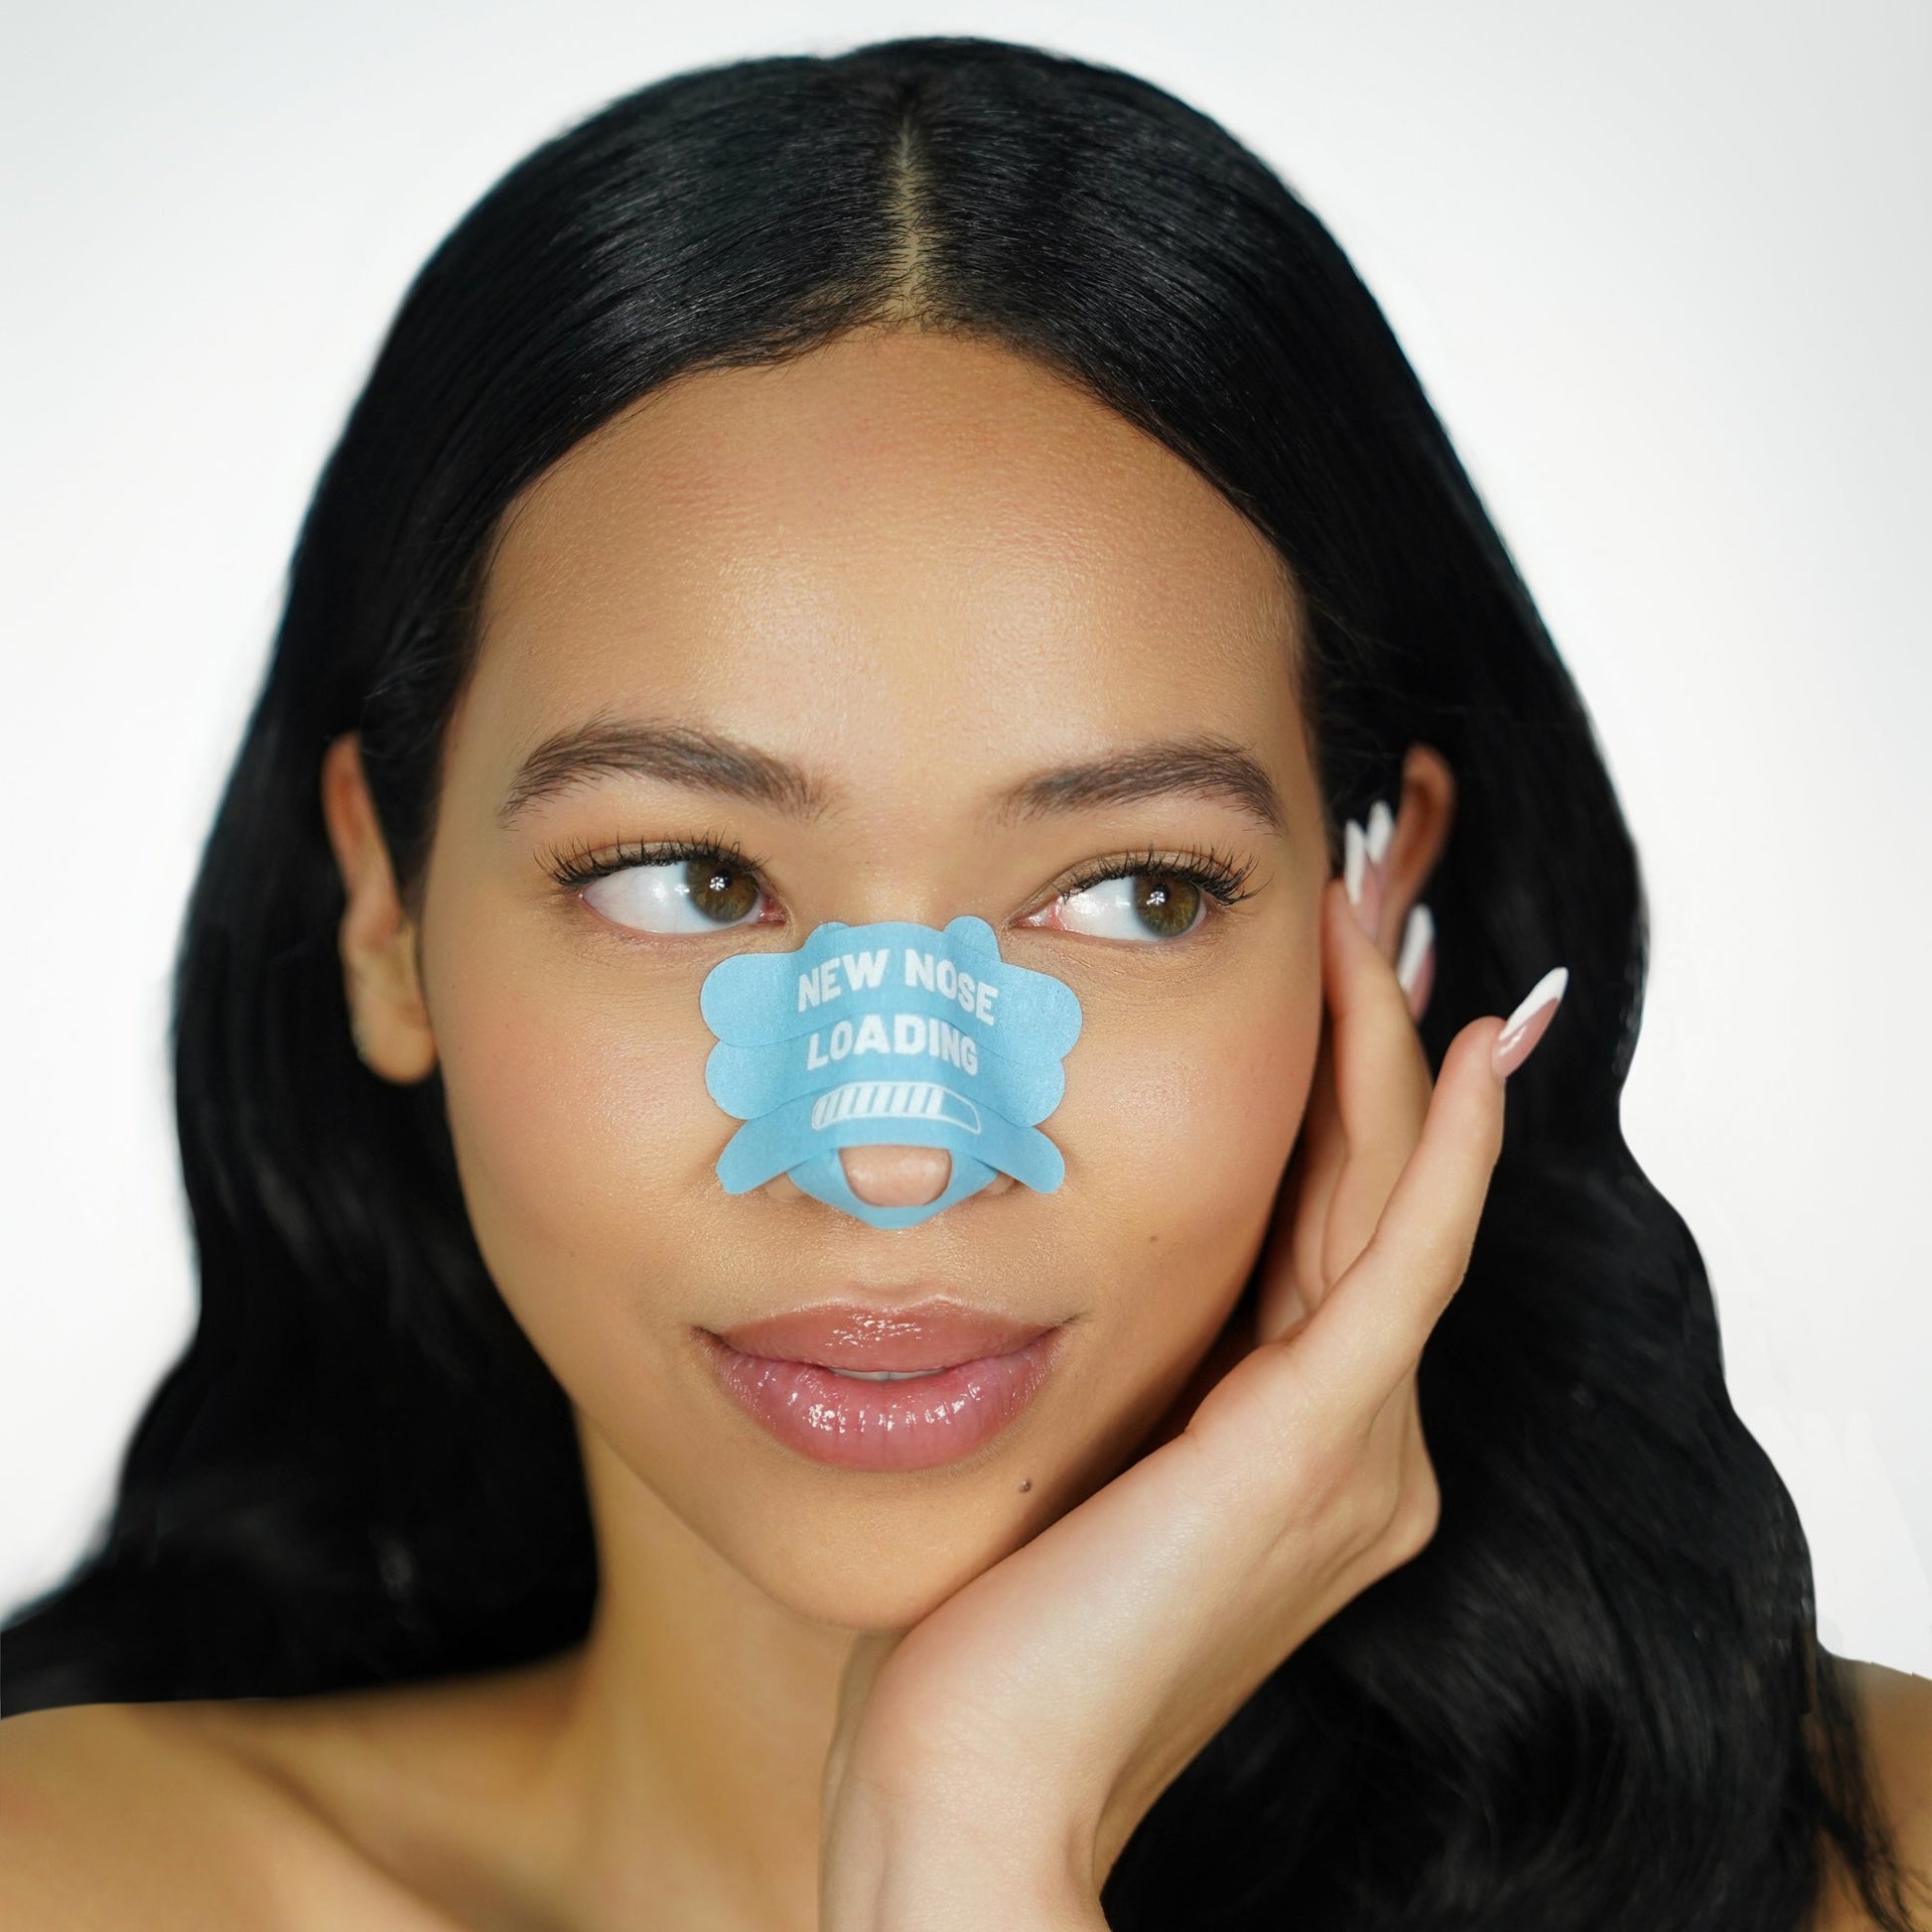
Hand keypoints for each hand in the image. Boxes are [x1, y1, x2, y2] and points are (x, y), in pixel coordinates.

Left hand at [820, 875, 1552, 1929]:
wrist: (974, 1783)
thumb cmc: (990, 1630)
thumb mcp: (1073, 1457)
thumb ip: (1120, 1364)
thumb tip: (1071, 1252)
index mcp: (1303, 1448)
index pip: (1332, 1234)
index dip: (1336, 1098)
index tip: (1311, 977)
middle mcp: (1359, 1446)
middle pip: (1376, 1196)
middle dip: (1370, 1042)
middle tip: (1352, 905)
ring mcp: (1354, 1451)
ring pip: (1392, 1203)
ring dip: (1390, 1052)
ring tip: (1370, 921)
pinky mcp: (1317, 1448)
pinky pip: (1405, 1264)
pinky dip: (1443, 1153)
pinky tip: (1464, 1048)